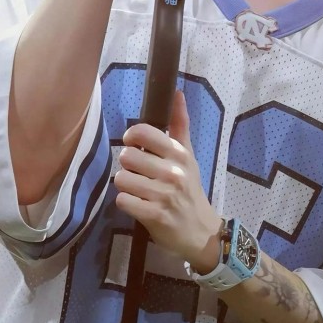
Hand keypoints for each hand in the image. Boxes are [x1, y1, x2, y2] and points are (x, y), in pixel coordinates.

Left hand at [114, 90, 222, 271]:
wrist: (200, 230)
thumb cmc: (190, 189)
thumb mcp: (188, 155)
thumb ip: (180, 124)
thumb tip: (177, 92)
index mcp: (179, 153)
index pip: (143, 132)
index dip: (131, 136)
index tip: (134, 144)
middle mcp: (172, 172)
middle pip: (127, 156)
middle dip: (128, 165)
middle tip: (139, 172)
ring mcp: (163, 195)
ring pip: (121, 179)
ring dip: (125, 184)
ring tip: (137, 188)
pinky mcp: (153, 216)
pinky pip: (123, 200)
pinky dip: (126, 202)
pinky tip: (137, 203)